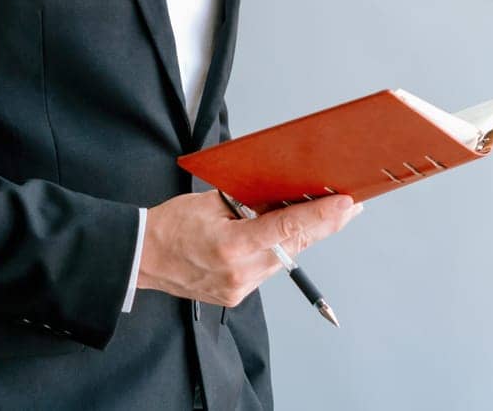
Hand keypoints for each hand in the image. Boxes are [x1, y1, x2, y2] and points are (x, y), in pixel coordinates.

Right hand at [137, 191, 359, 306]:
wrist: (143, 258)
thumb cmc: (171, 225)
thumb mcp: (212, 202)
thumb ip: (249, 203)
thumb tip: (285, 195)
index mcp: (231, 246)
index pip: (286, 228)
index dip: (321, 216)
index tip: (347, 205)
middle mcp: (238, 273)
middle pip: (293, 246)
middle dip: (323, 225)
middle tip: (350, 207)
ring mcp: (239, 288)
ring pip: (284, 258)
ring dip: (302, 237)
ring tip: (323, 215)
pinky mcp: (237, 296)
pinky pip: (268, 268)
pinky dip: (278, 251)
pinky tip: (285, 235)